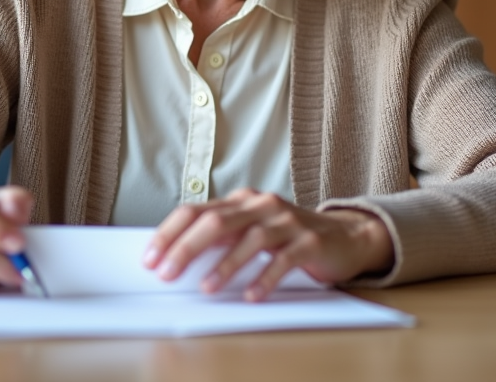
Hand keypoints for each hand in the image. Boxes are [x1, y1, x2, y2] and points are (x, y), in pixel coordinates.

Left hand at [142, 188, 394, 300]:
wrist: (345, 237)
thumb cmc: (289, 238)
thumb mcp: (251, 230)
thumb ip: (221, 238)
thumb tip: (177, 258)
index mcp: (241, 201)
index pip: (196, 210)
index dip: (169, 233)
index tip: (150, 259)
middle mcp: (261, 205)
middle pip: (216, 222)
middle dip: (186, 248)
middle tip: (166, 274)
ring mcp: (287, 221)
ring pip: (249, 239)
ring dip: (224, 266)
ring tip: (207, 289)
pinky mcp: (309, 240)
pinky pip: (284, 259)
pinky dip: (265, 278)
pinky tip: (252, 295)